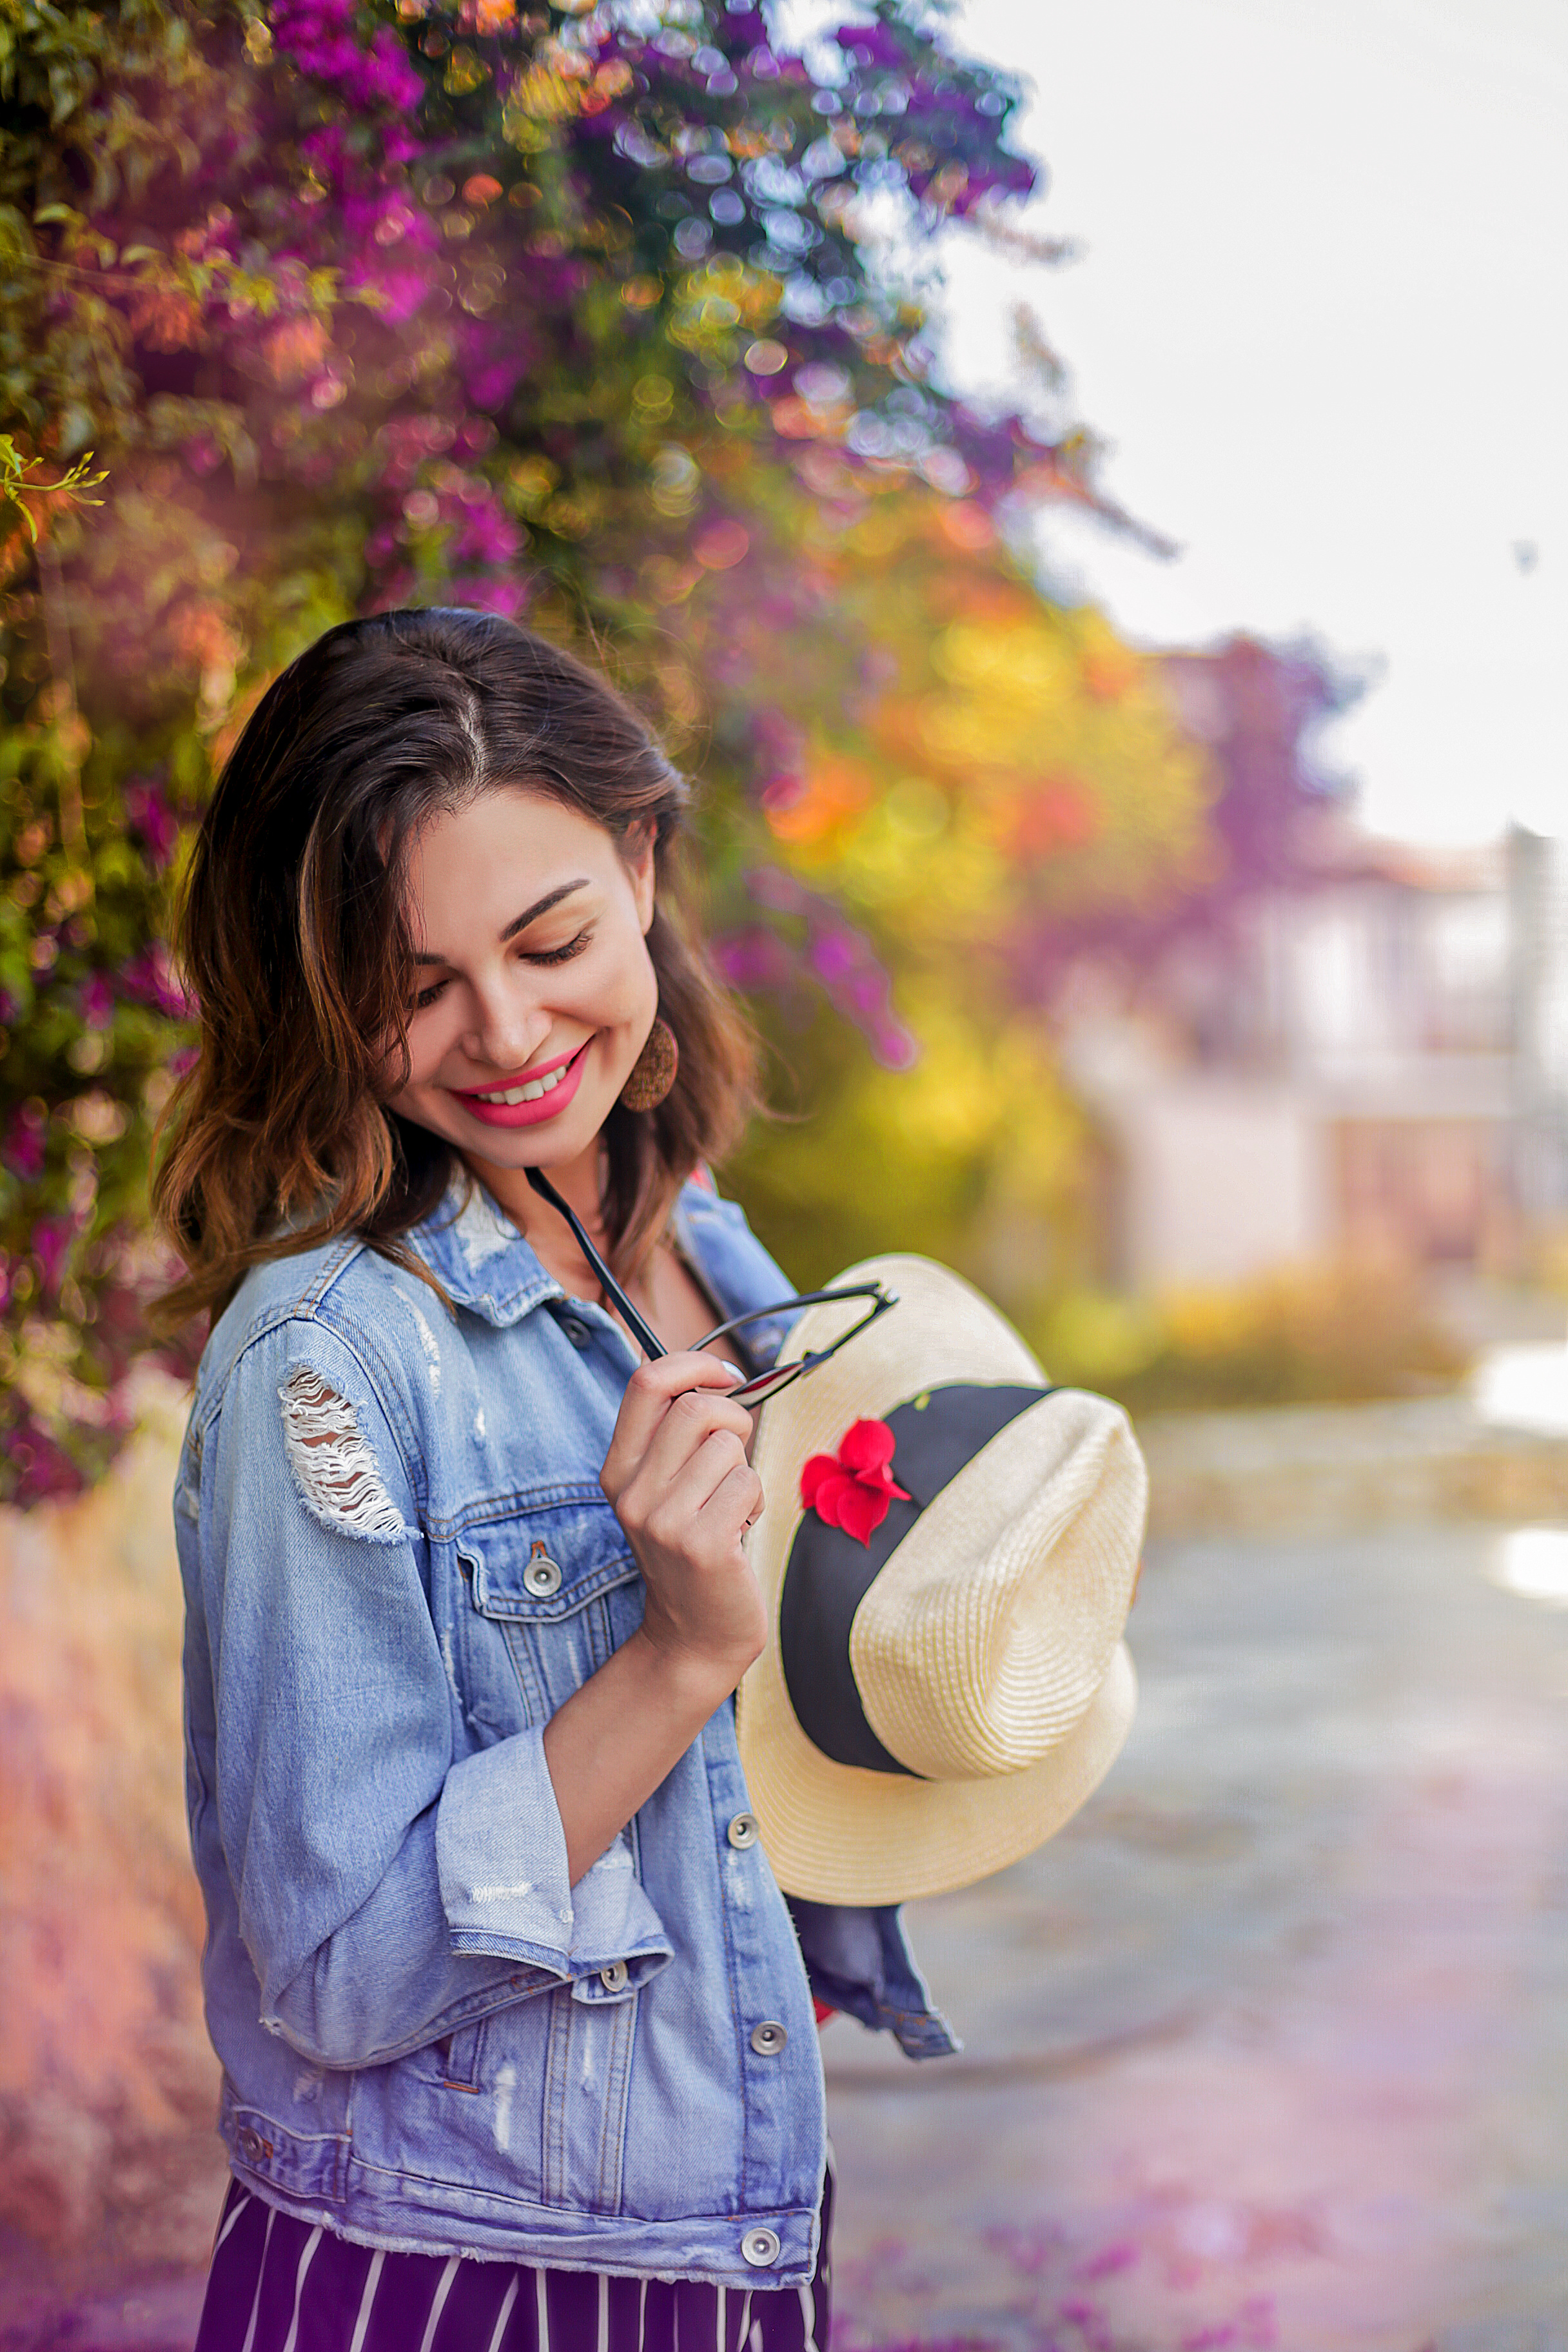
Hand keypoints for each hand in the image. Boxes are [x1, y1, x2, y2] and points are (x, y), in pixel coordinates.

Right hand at [599, 1353, 766, 1693]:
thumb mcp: (668, 1489)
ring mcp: (663, 1520)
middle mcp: (632, 1492)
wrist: (694, 1634)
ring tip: (730, 1507)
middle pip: (697, 1407)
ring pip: (729, 1446)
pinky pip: (748, 1483)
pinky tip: (738, 1530)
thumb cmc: (695, 1548)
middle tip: (738, 1451)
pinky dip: (755, 1500)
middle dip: (736, 1418)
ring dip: (745, 1471)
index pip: (646, 1382)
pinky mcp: (701, 1544)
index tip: (724, 1377)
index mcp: (619, 1469)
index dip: (693, 1364)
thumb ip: (680, 1436)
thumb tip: (721, 1376)